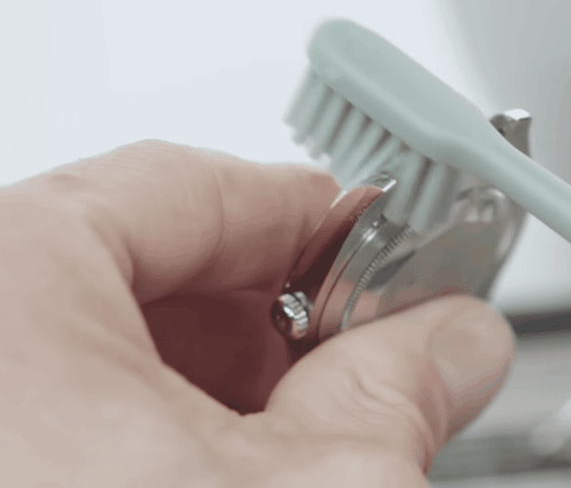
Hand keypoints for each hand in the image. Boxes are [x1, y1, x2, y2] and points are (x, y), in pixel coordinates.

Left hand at [0, 141, 513, 486]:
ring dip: (220, 378)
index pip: (182, 184)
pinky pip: (61, 403)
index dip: (315, 210)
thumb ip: (397, 390)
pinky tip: (224, 467)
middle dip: (275, 308)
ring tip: (300, 430)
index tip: (382, 237)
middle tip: (362, 348)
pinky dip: (153, 425)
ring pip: (101, 342)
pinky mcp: (4, 455)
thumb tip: (453, 339)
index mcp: (11, 299)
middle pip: (137, 262)